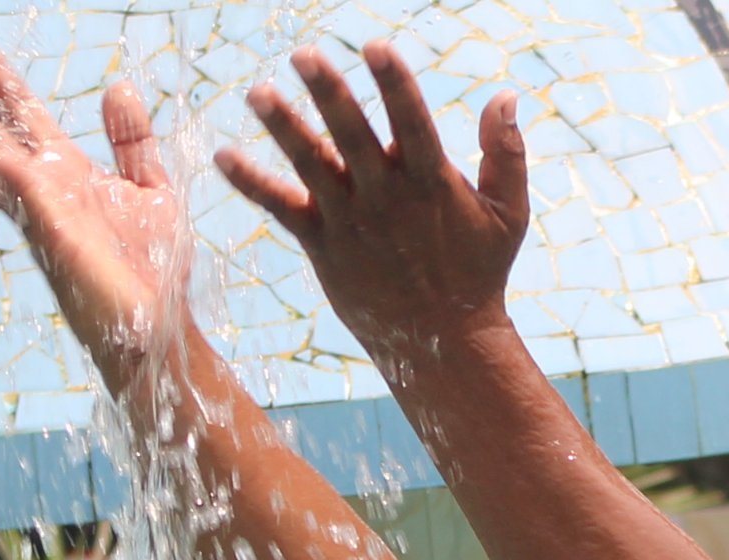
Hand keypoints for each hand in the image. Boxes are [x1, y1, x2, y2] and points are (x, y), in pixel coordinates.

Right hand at [0, 33, 187, 384]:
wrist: (159, 328)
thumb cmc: (153, 271)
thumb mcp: (151, 188)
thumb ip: (131, 141)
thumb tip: (117, 86)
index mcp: (67, 175)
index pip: (23, 117)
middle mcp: (45, 190)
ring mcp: (41, 210)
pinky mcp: (50, 228)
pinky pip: (12, 182)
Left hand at [214, 42, 527, 378]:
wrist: (443, 345)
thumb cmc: (478, 274)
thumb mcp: (507, 214)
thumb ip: (506, 153)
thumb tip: (507, 94)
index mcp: (431, 183)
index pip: (411, 121)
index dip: (394, 82)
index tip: (375, 45)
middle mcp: (386, 198)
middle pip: (352, 134)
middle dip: (328, 92)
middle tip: (303, 55)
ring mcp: (351, 222)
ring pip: (311, 166)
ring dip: (283, 127)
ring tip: (256, 92)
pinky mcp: (323, 246)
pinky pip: (281, 209)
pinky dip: (251, 183)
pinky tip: (221, 155)